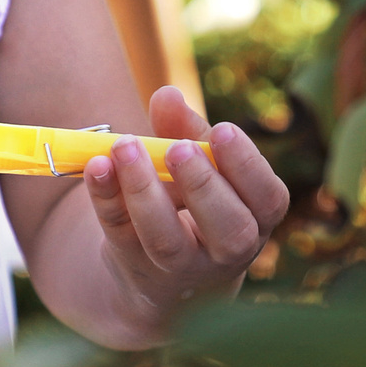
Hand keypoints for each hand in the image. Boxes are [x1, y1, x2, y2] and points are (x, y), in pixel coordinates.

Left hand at [81, 86, 293, 340]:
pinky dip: (105, 197)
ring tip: (126, 146)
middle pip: (229, 230)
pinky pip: (119, 233)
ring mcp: (179, 267)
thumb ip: (186, 129)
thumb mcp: (199, 166)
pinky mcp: (133, 265)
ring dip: (145, 192)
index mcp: (256, 218)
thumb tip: (167, 95)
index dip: (248, 166)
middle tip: (178, 149)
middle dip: (203, 184)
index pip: (268, 199)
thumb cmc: (193, 201)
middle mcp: (226, 252)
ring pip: (167, 241)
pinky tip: (96, 165)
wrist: (159, 271)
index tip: (222, 130)